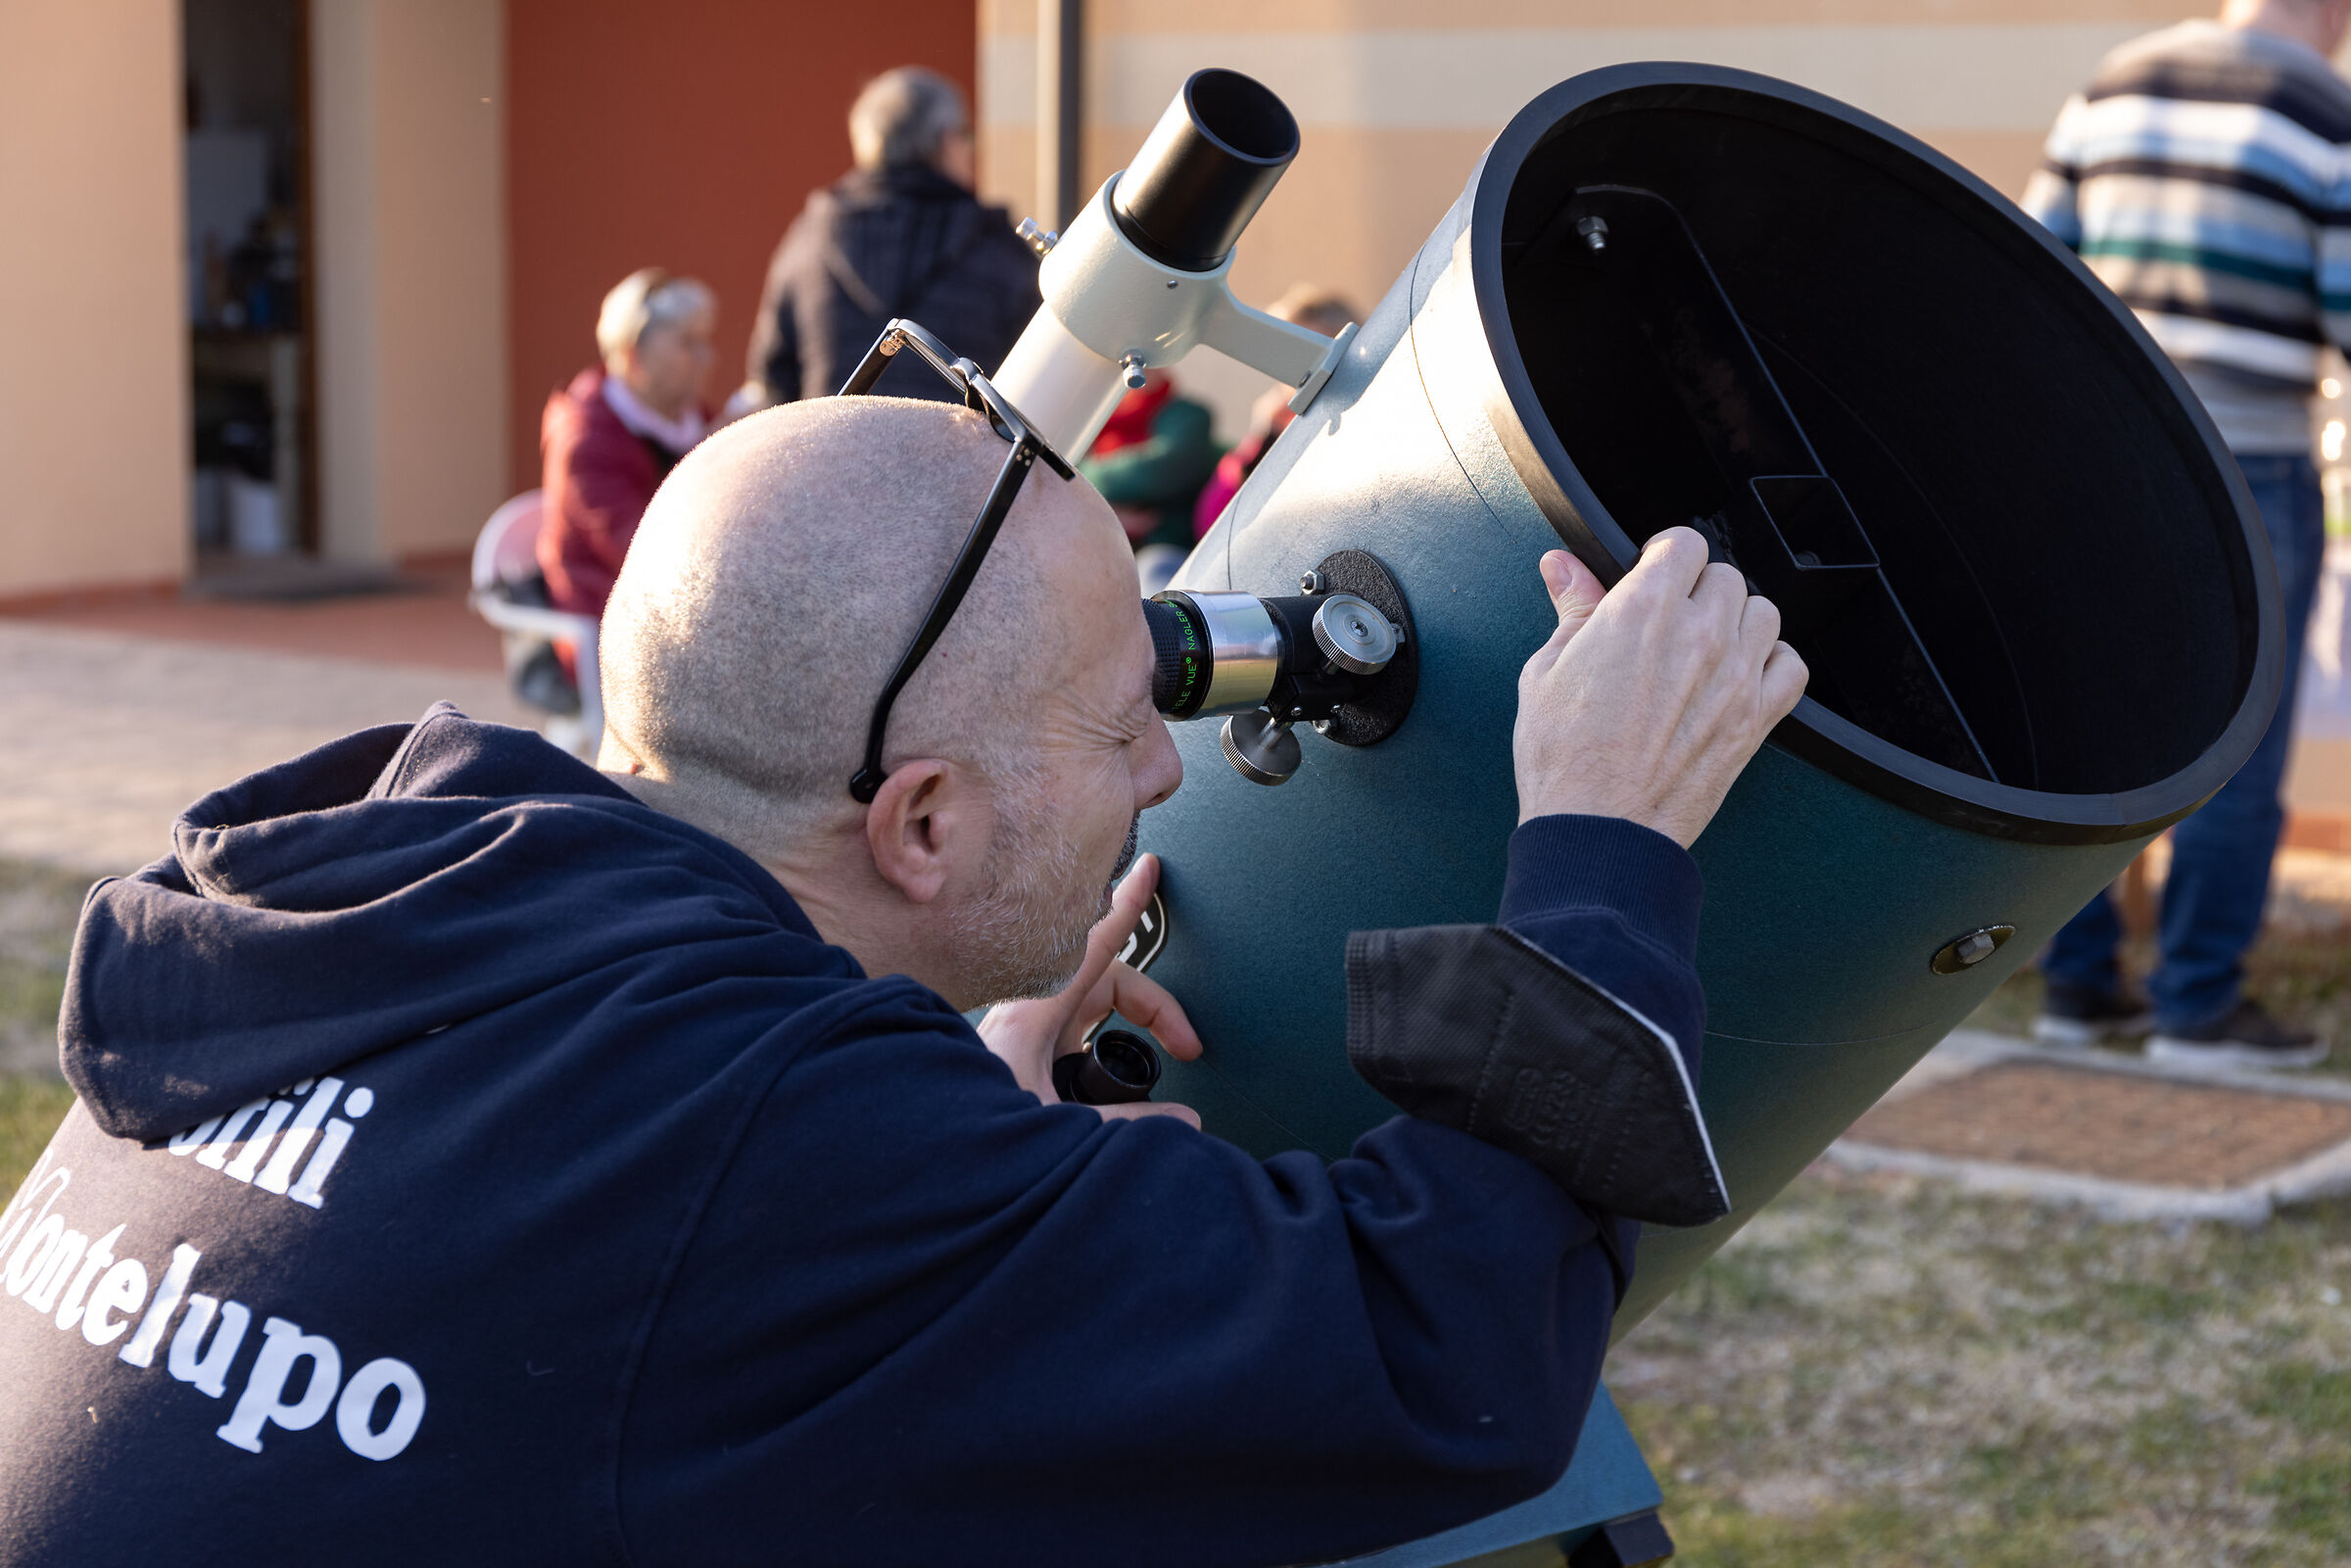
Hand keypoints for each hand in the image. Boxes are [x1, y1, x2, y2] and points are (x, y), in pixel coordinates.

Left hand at [976, 853, 1204, 1126]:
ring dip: (1129, 1022)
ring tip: (1162, 1049)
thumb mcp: (1055, 1122)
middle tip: (1185, 1044)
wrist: (925, 1142)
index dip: (1128, 905)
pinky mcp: (1021, 1052)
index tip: (1149, 871)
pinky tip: (1111, 1068)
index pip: (1096, 944)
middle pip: (1109, 983)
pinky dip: (1104, 1037)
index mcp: (1035, 1012)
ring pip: (1092, 1006)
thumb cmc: (968, 1123)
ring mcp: (1025, 1031)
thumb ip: (1123, 1119)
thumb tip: (1179, 1119)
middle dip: (1154, 1007)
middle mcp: (1031, 1011)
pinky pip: (1075, 1030)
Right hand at [1513, 528, 1807, 846]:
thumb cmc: (1565, 761)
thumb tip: (1563, 568)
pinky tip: (1742, 676)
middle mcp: (1699, 633)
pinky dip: (1773, 664)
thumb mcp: (1547, 672)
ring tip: (1706, 648)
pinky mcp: (1756, 718)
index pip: (1683, 542)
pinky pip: (1792, 666)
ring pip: (1763, 613)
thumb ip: (1571, 610)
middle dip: (1697, 591)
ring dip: (1738, 622)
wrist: (1599, 830)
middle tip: (1671, 621)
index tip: (1655, 571)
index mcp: (1643, 610)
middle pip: (1724, 576)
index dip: (1665, 554)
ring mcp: (1736, 675)